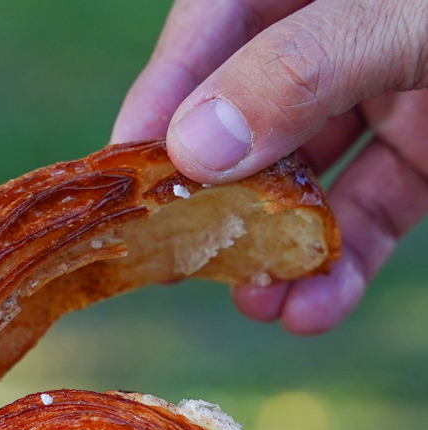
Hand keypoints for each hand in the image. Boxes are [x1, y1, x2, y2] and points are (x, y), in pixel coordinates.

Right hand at [113, 0, 427, 334]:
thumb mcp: (400, 15)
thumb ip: (301, 70)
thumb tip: (194, 148)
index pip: (212, 28)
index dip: (161, 101)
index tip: (123, 174)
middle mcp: (335, 36)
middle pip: (246, 120)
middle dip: (216, 201)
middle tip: (178, 261)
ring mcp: (379, 94)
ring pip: (305, 182)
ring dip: (275, 252)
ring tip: (256, 303)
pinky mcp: (419, 151)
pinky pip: (371, 212)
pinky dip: (343, 267)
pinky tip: (315, 309)